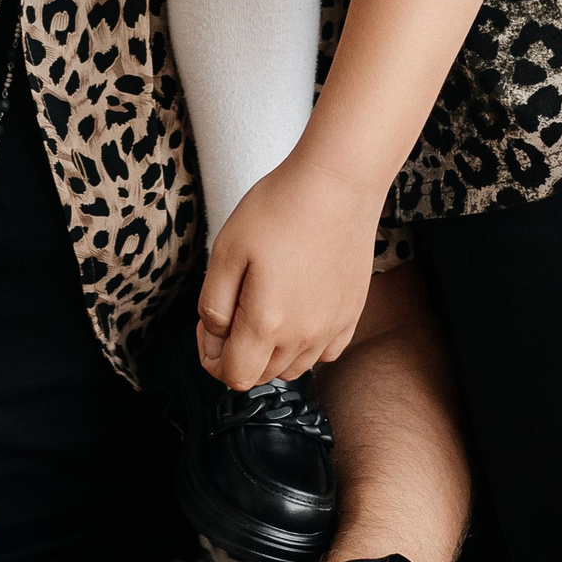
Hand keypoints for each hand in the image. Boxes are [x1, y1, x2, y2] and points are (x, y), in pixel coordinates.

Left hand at [198, 153, 382, 384]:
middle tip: (232, 309)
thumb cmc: (279, 209)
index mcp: (267, 323)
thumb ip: (213, 303)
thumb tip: (215, 336)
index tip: (209, 327)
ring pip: (294, 368)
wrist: (337, 184)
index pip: (234, 377)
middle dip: (238, 353)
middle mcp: (304, 336)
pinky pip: (325, 352)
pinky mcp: (352, 313)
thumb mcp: (226, 250)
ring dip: (271, 353)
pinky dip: (305, 345)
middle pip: (263, 375)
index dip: (211, 358)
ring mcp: (332, 327)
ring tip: (263, 309)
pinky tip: (297, 312)